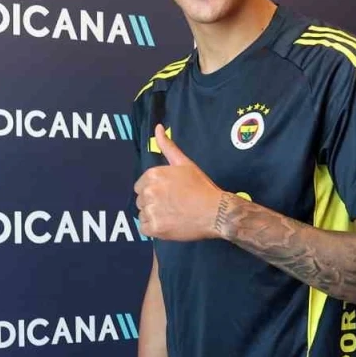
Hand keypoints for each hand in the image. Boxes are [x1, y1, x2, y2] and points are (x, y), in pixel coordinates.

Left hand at [134, 124, 223, 240]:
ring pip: (143, 214)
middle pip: (141, 200)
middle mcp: (148, 191)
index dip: (154, 191)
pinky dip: (154, 229)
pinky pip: (145, 229)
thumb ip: (168, 146)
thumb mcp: (184, 163)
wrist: (215, 211)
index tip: (168, 195)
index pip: (140, 186)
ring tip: (173, 215)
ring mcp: (151, 210)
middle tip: (173, 205)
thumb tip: (158, 127)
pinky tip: (169, 224)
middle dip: (153, 203)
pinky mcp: (155, 228)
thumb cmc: (201, 187)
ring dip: (154, 216)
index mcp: (153, 174)